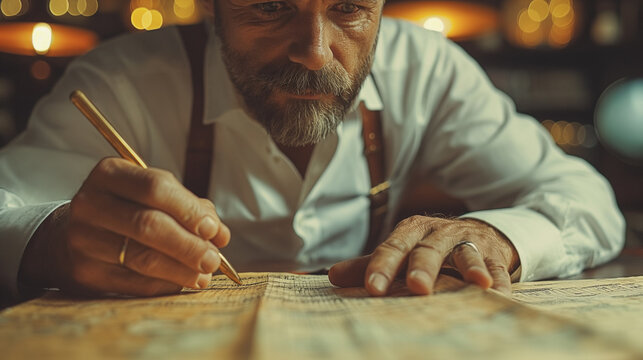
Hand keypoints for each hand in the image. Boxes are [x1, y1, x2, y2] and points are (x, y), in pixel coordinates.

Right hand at [19, 158, 230, 296]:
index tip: (213, 230)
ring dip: (181, 270)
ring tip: (204, 275)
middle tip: (213, 260)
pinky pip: (133, 282)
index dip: (189, 210)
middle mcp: (90, 203)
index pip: (155, 187)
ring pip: (141, 258)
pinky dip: (164, 285)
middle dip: (188, 245)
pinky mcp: (83, 272)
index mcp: (110, 174)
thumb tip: (219, 235)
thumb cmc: (126, 210)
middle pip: (148, 225)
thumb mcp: (151, 195)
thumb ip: (189, 208)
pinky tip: (180, 284)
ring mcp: (83, 239)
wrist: (72, 236)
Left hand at [328, 215, 518, 295]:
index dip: (382, 266)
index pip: (393, 247)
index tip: (372, 288)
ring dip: (471, 267)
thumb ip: (370, 264)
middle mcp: (438, 233)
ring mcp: (467, 241)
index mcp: (410, 232)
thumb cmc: (429, 248)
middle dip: (423, 266)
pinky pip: (497, 265)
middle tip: (417, 287)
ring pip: (466, 252)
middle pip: (428, 248)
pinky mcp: (493, 253)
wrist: (475, 233)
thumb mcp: (400, 252)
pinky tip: (501, 293)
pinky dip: (500, 278)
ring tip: (477, 283)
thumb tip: (331, 275)